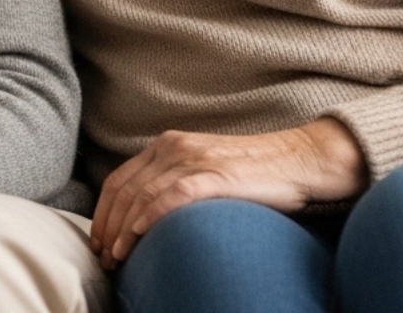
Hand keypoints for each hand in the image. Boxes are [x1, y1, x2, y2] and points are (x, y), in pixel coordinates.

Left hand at [89, 117, 366, 269]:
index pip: (120, 180)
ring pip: (140, 196)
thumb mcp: (206, 171)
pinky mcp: (213, 174)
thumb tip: (147, 218)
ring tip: (115, 259)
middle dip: (107, 227)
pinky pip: (169, 197)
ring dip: (121, 231)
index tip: (99, 242)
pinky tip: (135, 238)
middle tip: (102, 258)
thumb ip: (176, 183)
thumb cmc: (258, 173)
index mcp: (168, 144)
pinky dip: (146, 219)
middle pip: (123, 190)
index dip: (103, 213)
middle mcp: (174, 147)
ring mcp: (193, 159)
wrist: (303, 159)